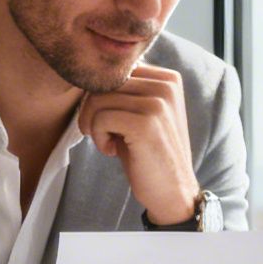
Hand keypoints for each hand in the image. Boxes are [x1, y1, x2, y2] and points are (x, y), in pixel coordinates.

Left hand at [77, 64, 198, 225]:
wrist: (172, 192)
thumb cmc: (148, 154)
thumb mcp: (140, 114)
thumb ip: (125, 91)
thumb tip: (90, 72)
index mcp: (168, 79)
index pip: (114, 71)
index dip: (100, 96)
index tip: (109, 121)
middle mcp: (166, 85)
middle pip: (104, 82)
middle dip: (91, 110)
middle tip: (101, 135)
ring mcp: (158, 103)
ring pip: (98, 98)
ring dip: (93, 125)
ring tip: (108, 142)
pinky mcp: (146, 123)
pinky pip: (101, 117)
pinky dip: (98, 137)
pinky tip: (111, 151)